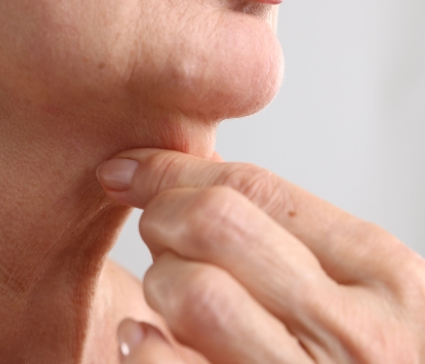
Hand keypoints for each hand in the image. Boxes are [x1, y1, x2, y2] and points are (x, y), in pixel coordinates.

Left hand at [98, 149, 424, 362]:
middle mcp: (350, 331)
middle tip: (155, 231)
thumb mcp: (362, 291)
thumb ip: (294, 238)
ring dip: (158, 283)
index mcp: (380, 274)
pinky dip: (142, 347)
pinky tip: (143, 340)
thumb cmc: (365, 359)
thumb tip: (190, 177)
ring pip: (191, 290)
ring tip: (166, 296)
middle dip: (161, 214)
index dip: (173, 169)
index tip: (132, 168)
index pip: (252, 187)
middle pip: (212, 224)